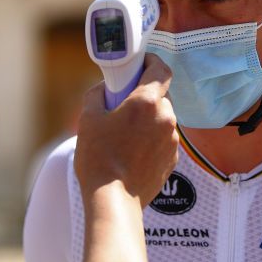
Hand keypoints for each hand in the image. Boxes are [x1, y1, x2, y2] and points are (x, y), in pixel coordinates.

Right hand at [74, 55, 177, 206]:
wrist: (113, 200)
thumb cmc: (99, 160)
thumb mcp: (88, 119)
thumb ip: (97, 94)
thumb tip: (103, 88)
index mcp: (147, 102)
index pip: (161, 68)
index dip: (151, 61)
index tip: (140, 63)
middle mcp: (166, 118)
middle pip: (161, 94)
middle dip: (145, 93)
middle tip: (124, 101)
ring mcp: (172, 140)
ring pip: (163, 118)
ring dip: (149, 118)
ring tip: (125, 131)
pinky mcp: (173, 159)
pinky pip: (164, 138)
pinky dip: (152, 138)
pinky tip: (132, 150)